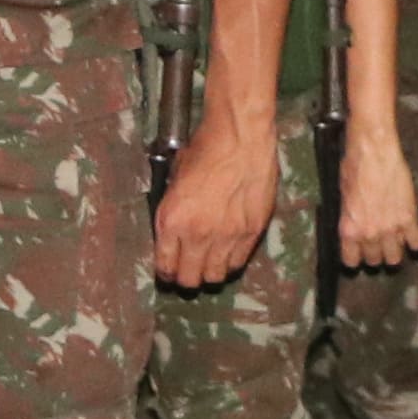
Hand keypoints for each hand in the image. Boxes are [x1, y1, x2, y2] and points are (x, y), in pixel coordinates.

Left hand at [150, 121, 276, 290]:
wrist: (240, 140)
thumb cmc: (204, 151)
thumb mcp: (173, 182)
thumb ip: (172, 212)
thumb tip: (170, 233)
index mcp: (172, 221)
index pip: (165, 266)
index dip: (165, 273)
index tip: (168, 271)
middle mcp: (198, 235)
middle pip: (190, 279)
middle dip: (185, 279)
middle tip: (187, 271)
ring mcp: (227, 236)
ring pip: (215, 276)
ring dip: (209, 273)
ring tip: (208, 265)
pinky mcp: (252, 233)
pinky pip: (238, 263)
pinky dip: (230, 263)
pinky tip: (226, 254)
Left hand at [333, 123, 417, 267]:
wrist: (375, 153)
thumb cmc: (354, 168)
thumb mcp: (342, 197)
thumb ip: (349, 218)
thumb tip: (353, 228)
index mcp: (349, 229)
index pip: (351, 261)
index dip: (355, 259)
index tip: (358, 255)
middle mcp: (369, 234)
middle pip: (375, 260)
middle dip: (375, 255)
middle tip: (377, 246)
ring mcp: (391, 228)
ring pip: (395, 258)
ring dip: (394, 253)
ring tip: (394, 245)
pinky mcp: (409, 219)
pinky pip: (416, 242)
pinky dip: (415, 243)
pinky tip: (412, 239)